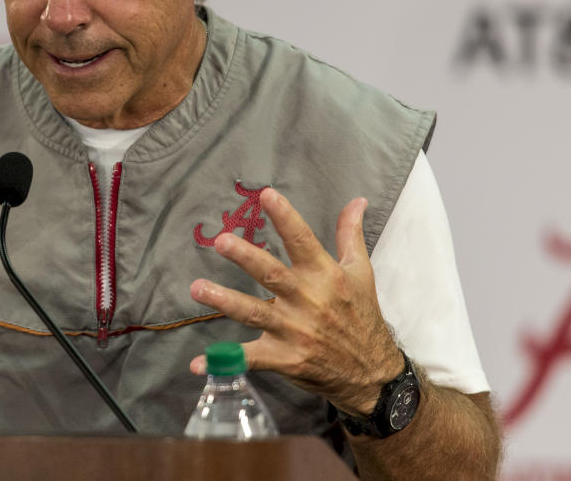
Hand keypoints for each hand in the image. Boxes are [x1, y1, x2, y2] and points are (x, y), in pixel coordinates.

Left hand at [189, 189, 402, 416]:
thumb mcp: (361, 272)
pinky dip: (224, 362)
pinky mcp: (284, 359)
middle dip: (245, 257)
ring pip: (254, 312)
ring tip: (197, 288)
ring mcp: (294, 331)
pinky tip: (197, 363)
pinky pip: (249, 359)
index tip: (266, 195)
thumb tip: (356, 200)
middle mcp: (307, 300)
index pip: (303, 240)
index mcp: (325, 275)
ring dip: (225, 300)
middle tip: (221, 240)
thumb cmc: (362, 316)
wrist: (372, 374)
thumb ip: (350, 234)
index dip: (285, 217)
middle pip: (271, 274)